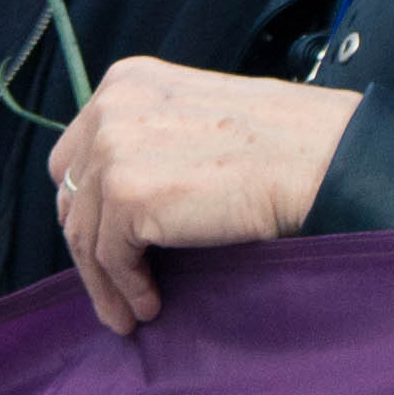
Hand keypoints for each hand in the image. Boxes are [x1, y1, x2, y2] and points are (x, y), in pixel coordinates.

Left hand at [45, 57, 360, 333]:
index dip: (90, 202)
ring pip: (84, 233)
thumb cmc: (283, 143)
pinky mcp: (126, 196)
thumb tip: (123, 196)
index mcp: (127, 82)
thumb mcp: (198, 115)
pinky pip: (109, 258)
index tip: (106, 241)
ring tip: (127, 312)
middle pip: (71, 193)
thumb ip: (153, 139)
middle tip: (112, 281)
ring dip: (104, 280)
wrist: (322, 160)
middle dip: (89, 240)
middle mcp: (110, 108)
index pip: (79, 153)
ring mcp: (113, 150)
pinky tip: (149, 305)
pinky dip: (125, 289)